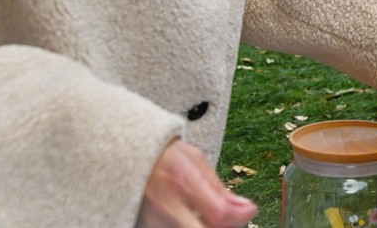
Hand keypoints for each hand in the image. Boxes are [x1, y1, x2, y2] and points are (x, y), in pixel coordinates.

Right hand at [137, 139, 255, 226]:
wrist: (127, 156)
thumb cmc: (163, 156)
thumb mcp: (196, 161)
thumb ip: (219, 189)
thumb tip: (245, 209)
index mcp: (183, 182)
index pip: (219, 213)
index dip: (241, 216)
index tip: (249, 210)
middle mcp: (167, 207)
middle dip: (222, 226)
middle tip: (230, 218)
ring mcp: (153, 222)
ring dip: (206, 225)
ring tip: (208, 213)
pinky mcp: (145, 226)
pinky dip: (190, 225)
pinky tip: (192, 217)